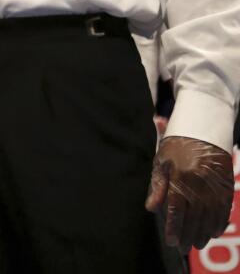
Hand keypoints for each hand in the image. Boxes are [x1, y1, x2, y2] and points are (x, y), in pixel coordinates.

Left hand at [145, 135, 233, 250]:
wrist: (203, 129)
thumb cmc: (176, 146)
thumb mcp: (162, 162)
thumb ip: (157, 187)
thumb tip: (151, 209)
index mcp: (180, 178)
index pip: (175, 210)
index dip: (174, 228)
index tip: (171, 241)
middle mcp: (198, 184)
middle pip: (194, 217)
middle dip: (188, 234)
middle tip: (184, 247)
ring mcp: (214, 186)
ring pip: (210, 217)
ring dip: (204, 233)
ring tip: (198, 244)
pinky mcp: (227, 186)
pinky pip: (224, 210)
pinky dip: (219, 223)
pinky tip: (214, 232)